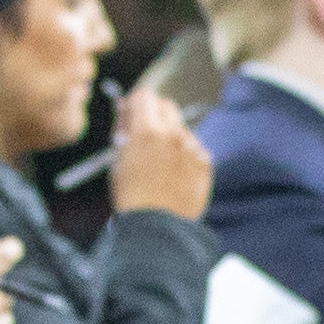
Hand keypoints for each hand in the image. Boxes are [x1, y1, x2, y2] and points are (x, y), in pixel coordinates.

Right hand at [107, 83, 211, 219]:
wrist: (158, 228)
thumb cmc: (132, 197)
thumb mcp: (117, 160)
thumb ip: (123, 130)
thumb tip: (125, 110)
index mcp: (147, 131)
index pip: (144, 96)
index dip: (136, 103)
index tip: (133, 112)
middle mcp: (173, 135)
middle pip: (167, 105)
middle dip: (155, 113)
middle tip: (147, 132)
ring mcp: (193, 149)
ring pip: (182, 128)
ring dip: (172, 136)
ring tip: (160, 162)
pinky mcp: (206, 163)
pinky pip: (196, 148)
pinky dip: (186, 154)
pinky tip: (176, 173)